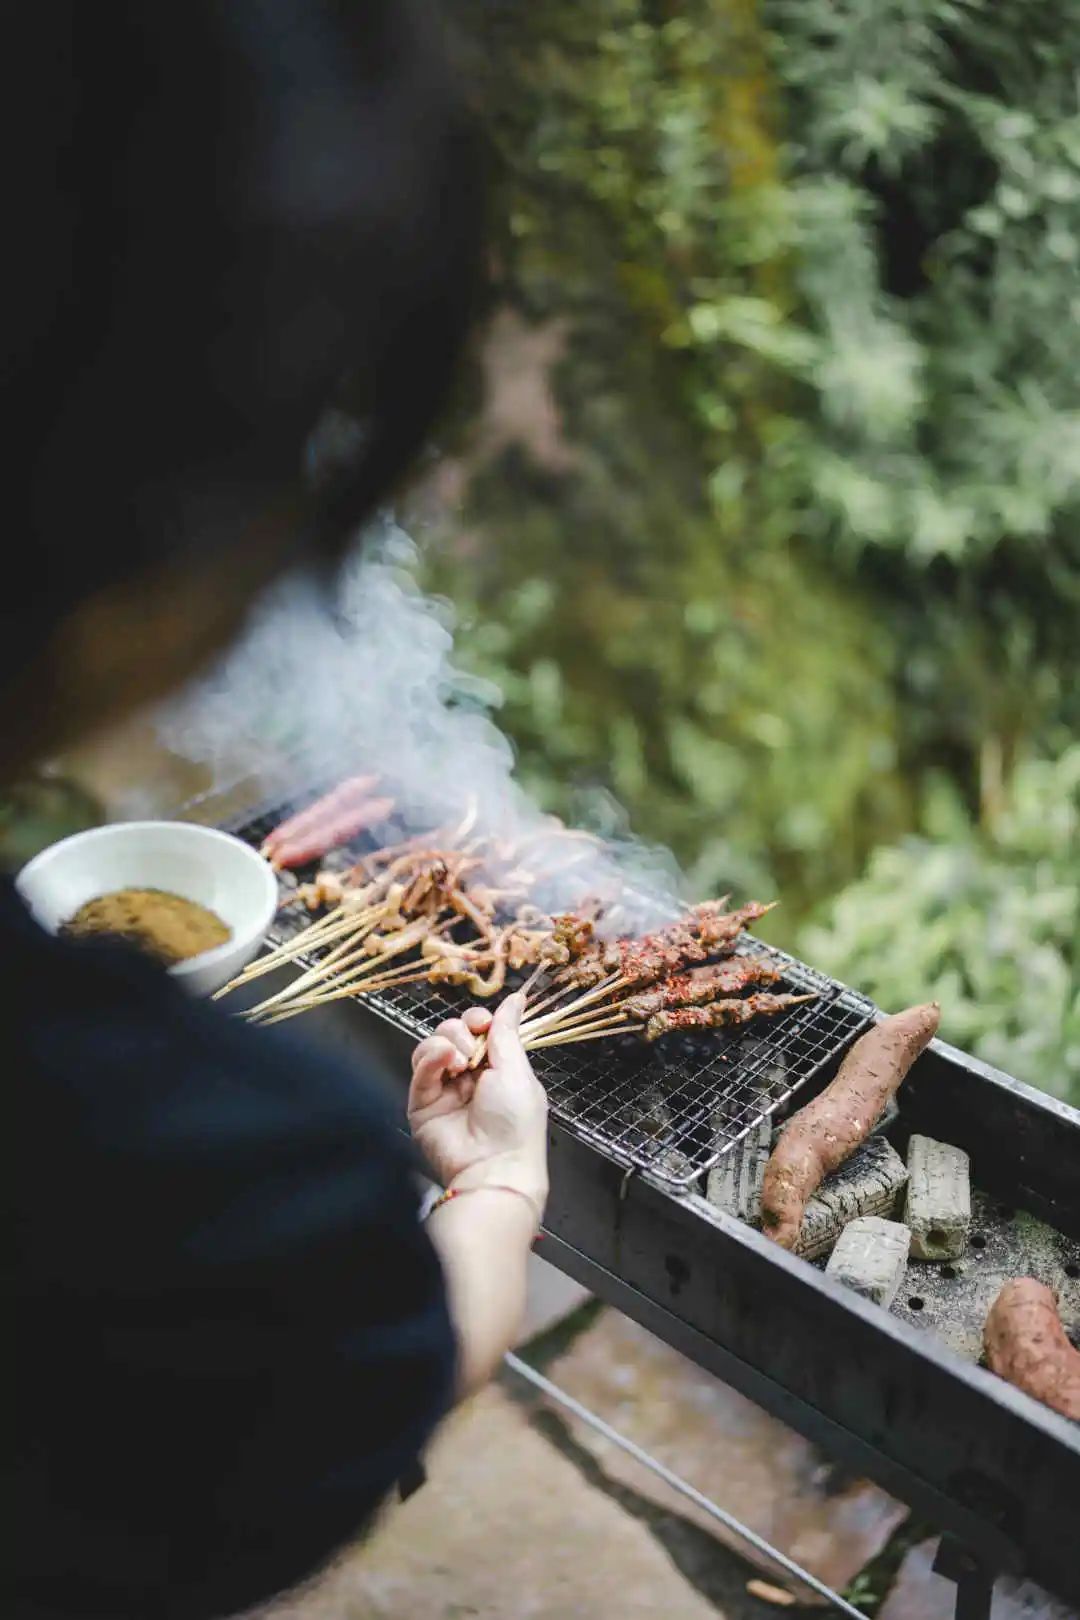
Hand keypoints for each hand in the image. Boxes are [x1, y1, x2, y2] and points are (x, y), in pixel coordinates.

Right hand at [408, 993, 547, 1209]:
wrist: (492, 1167)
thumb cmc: (515, 1122)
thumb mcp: (516, 1070)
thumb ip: (507, 1031)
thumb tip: (516, 998)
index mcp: (497, 1068)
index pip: (479, 1030)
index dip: (479, 1020)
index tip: (484, 1023)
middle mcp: (469, 1076)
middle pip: (453, 1032)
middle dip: (462, 1031)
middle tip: (472, 1051)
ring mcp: (444, 1089)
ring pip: (432, 1046)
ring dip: (446, 1043)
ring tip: (460, 1063)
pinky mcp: (422, 1103)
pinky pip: (419, 1068)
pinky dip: (431, 1058)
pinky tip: (446, 1063)